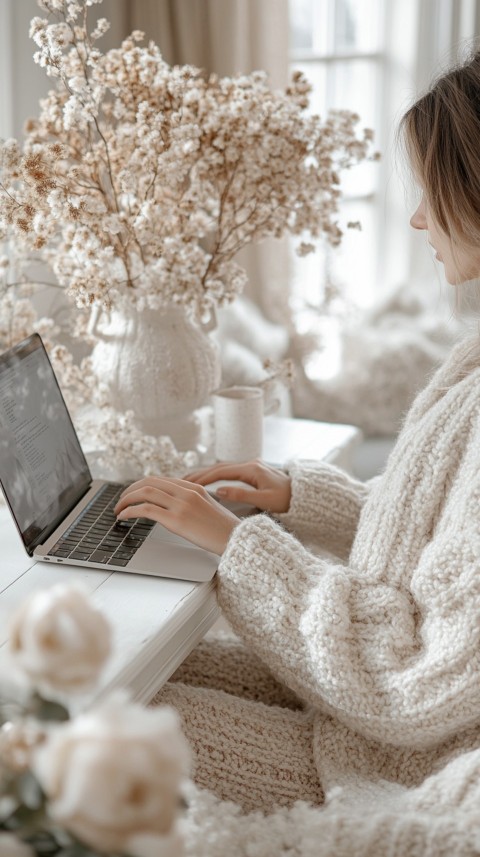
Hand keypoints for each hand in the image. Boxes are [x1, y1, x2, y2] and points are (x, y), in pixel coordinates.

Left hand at [113, 477, 239, 555]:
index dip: (141, 485)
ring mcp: (181, 505)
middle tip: (120, 501)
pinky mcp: (177, 520)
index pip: (160, 479)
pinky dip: (130, 511)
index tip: (132, 494)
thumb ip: (190, 502)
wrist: (237, 540)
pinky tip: (124, 517)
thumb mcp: (208, 508)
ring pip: (145, 492)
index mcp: (194, 488)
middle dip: (130, 490)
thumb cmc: (223, 530)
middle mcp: (186, 492)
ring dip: (126, 500)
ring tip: (118, 510)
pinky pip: (146, 509)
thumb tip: (171, 506)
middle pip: (149, 482)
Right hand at [184, 459, 291, 513]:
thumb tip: (219, 491)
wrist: (304, 497)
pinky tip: (206, 481)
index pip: (221, 471)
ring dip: (205, 474)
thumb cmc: (288, 501)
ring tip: (188, 481)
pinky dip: (215, 475)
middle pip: (219, 467)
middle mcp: (250, 464)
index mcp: (252, 469)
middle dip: (199, 474)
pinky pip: (228, 472)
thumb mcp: (265, 501)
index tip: (188, 484)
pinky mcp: (253, 472)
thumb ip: (241, 495)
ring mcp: (251, 467)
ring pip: (222, 469)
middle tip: (180, 481)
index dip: (203, 477)